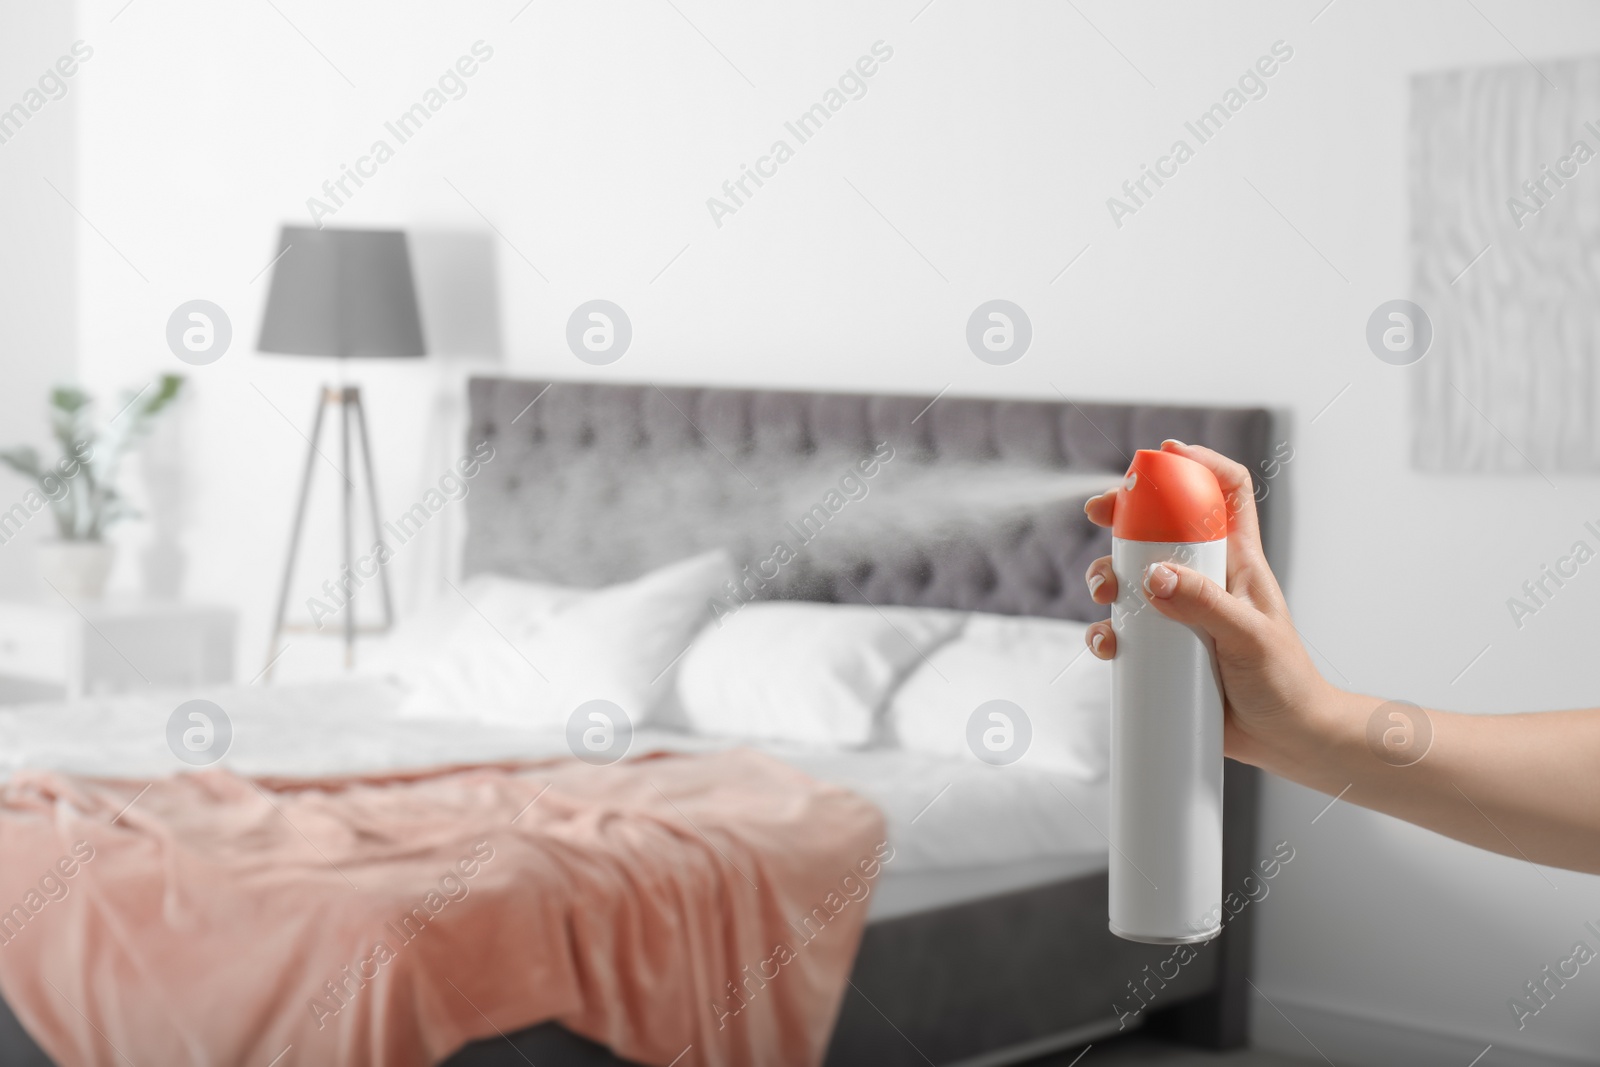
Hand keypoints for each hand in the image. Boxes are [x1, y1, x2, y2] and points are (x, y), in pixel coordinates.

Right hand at [1082, 440, 1333, 768]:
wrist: (1288, 742)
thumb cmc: (1285, 683)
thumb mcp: (1249, 637)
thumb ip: (1203, 605)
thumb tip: (1152, 577)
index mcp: (1237, 561)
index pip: (1225, 492)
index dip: (1197, 464)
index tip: (1162, 456)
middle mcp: (1206, 580)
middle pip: (1160, 528)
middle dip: (1125, 515)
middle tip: (1099, 513)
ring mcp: (1182, 615)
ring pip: (1132, 578)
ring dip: (1106, 576)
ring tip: (1103, 593)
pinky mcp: (1165, 652)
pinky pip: (1126, 632)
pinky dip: (1107, 634)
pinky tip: (1107, 647)